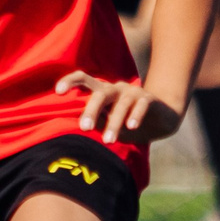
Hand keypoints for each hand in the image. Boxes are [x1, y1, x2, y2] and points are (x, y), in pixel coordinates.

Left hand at [54, 71, 182, 145]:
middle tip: (84, 128)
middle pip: (100, 94)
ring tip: (108, 141)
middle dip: (91, 111)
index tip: (58, 91)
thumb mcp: (108, 123)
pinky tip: (131, 127)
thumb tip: (79, 125)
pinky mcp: (149, 99)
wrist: (162, 119)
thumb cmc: (126, 122)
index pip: (83, 79)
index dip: (70, 81)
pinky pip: (141, 105)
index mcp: (101, 91)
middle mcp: (115, 88)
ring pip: (121, 104)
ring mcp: (133, 92)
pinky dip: (135, 115)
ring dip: (114, 123)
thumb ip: (96, 121)